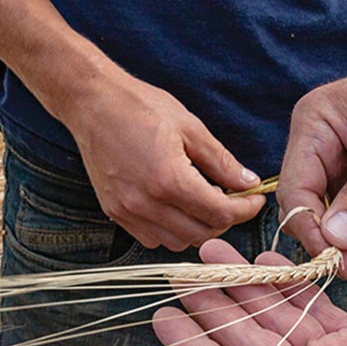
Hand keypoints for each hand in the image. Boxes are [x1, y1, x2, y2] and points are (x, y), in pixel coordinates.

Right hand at [63, 70, 264, 250]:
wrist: (92, 103)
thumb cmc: (141, 107)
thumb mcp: (190, 128)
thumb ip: (222, 161)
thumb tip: (249, 183)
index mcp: (169, 180)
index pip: (220, 214)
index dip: (245, 209)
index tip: (254, 198)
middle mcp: (146, 203)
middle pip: (202, 234)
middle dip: (224, 220)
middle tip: (232, 199)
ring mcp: (127, 211)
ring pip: (177, 242)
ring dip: (196, 228)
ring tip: (201, 201)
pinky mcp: (114, 212)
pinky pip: (151, 238)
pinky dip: (170, 230)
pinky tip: (174, 205)